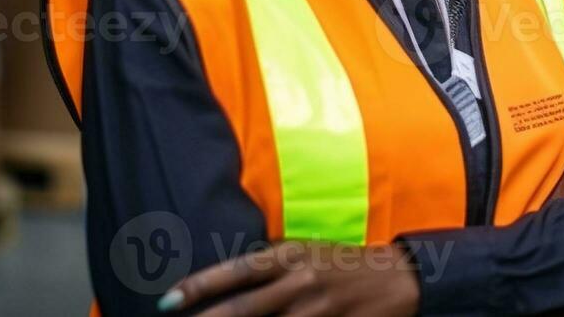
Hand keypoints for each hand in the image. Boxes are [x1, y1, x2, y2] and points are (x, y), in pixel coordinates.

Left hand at [158, 241, 419, 316]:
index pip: (237, 271)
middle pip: (245, 310)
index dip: (200, 286)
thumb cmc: (341, 263)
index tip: (167, 301)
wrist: (396, 278)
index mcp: (290, 255)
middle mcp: (300, 281)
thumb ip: (270, 266)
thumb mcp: (305, 252)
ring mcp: (316, 310)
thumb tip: (226, 283)